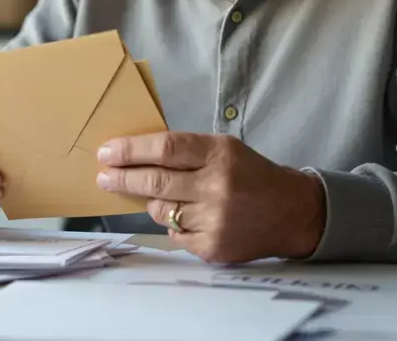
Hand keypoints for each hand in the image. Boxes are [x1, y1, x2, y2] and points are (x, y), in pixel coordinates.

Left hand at [95, 132, 325, 263]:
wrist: (292, 213)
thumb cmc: (250, 175)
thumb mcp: (224, 149)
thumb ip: (185, 152)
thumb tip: (132, 157)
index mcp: (219, 154)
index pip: (164, 148)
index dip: (130, 150)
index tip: (106, 152)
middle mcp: (217, 186)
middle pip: (155, 181)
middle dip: (122, 178)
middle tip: (103, 176)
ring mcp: (215, 220)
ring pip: (160, 210)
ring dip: (152, 203)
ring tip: (163, 197)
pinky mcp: (213, 247)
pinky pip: (174, 234)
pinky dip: (173, 225)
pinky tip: (189, 218)